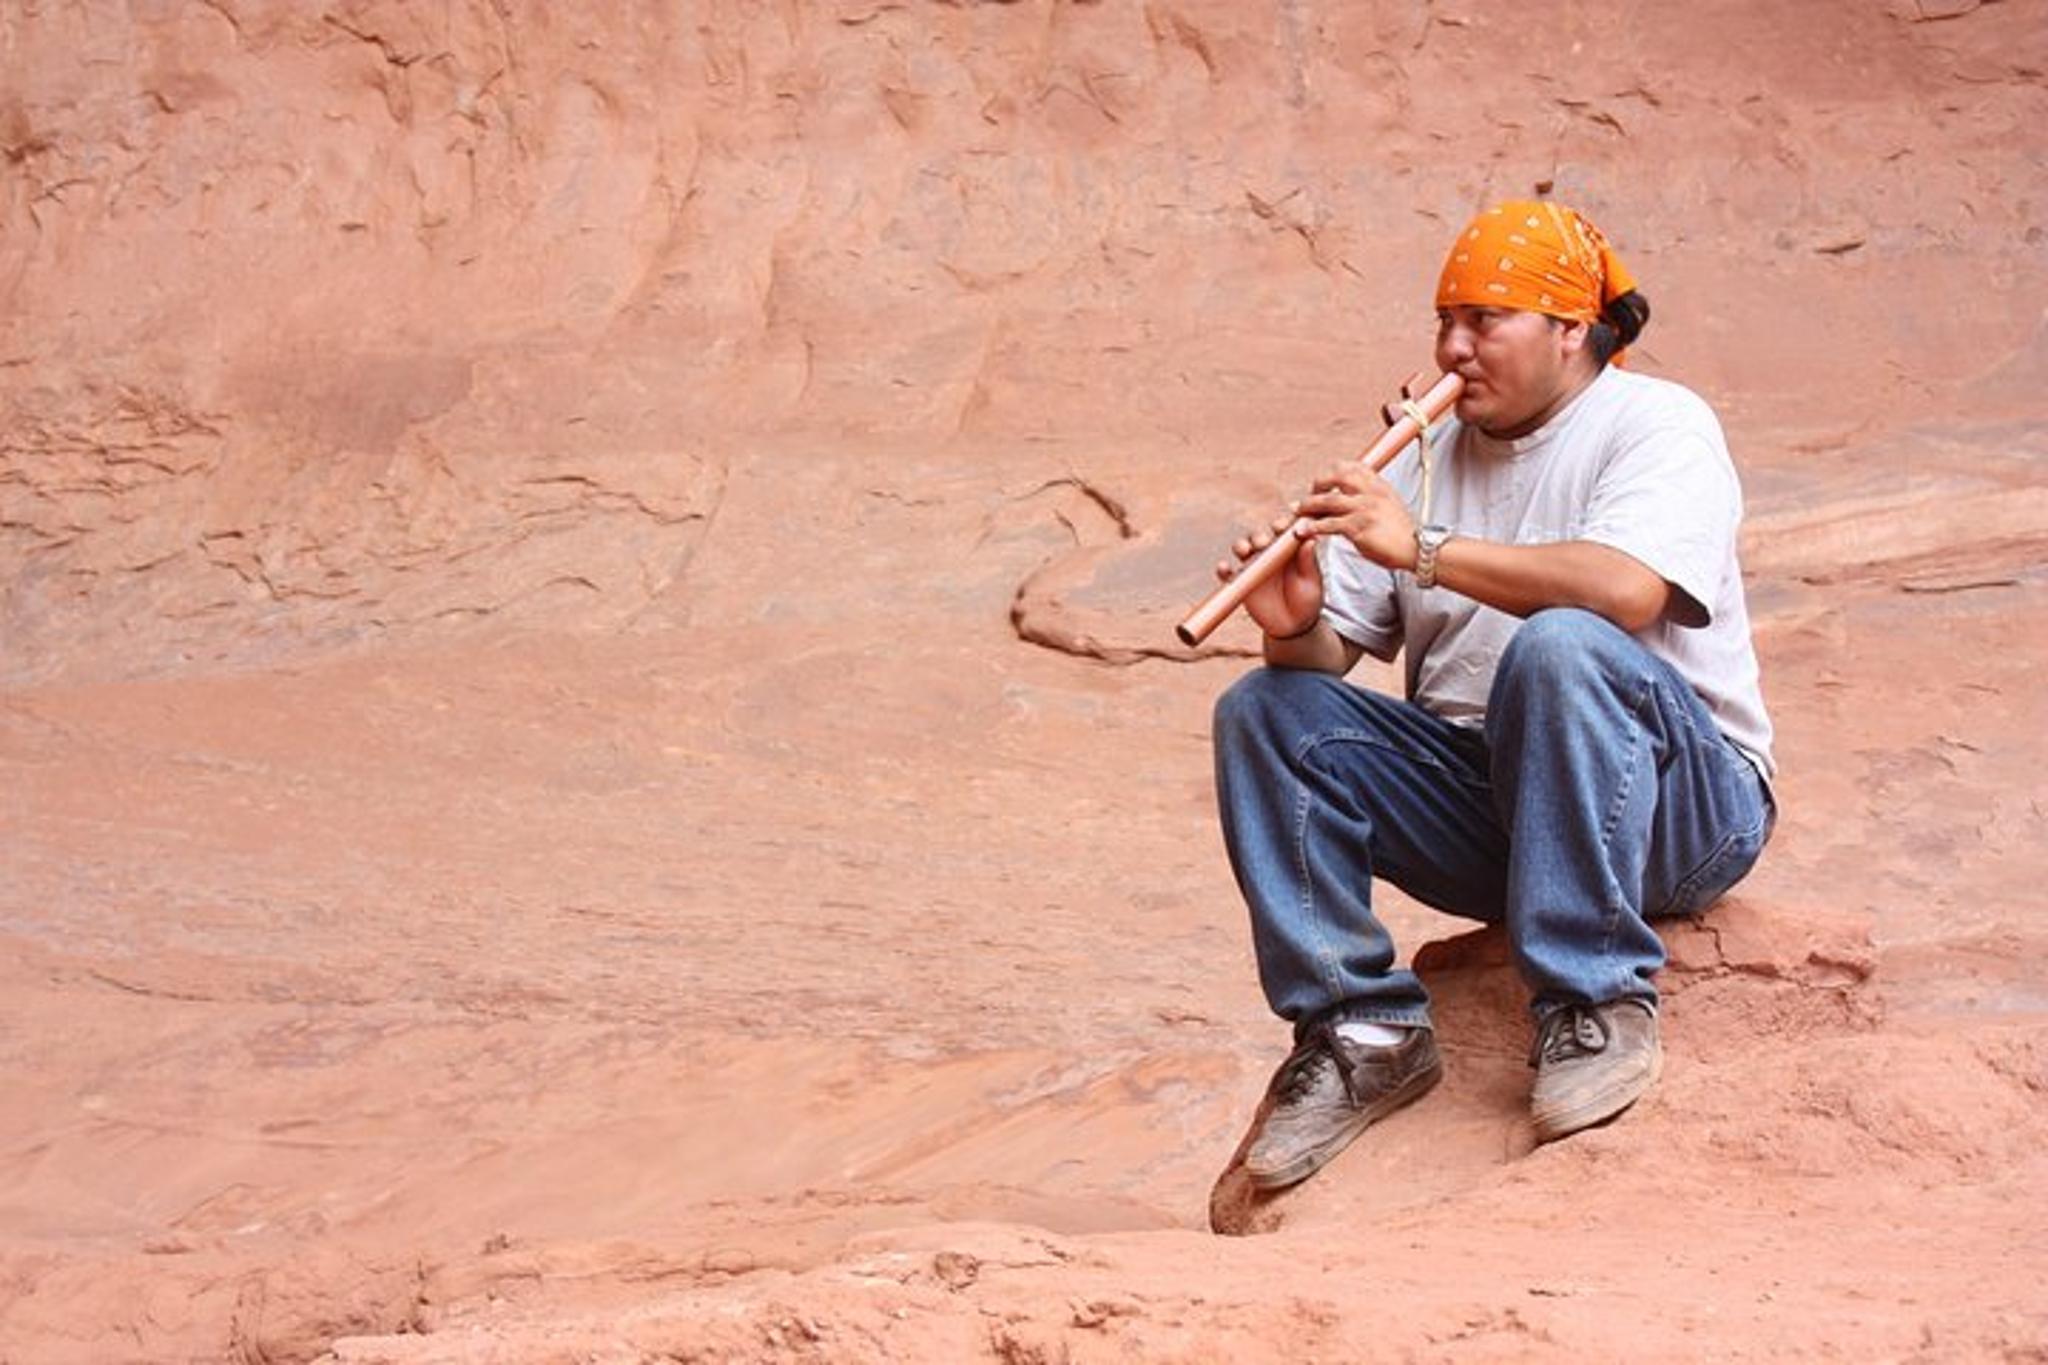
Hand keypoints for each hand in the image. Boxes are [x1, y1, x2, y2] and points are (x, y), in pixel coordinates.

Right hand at [1216, 512, 1323, 639]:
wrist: (1294, 626)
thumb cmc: (1307, 601)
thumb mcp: (1311, 582)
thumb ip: (1308, 562)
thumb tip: (1310, 539)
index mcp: (1288, 548)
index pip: (1282, 530)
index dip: (1280, 524)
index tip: (1282, 527)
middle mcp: (1269, 553)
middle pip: (1258, 535)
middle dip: (1258, 535)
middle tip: (1263, 543)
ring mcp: (1253, 566)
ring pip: (1241, 548)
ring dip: (1240, 545)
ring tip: (1244, 551)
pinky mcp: (1241, 582)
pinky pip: (1228, 573)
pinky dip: (1222, 569)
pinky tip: (1224, 569)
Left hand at [1294, 464, 1416, 570]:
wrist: (1418, 548)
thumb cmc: (1402, 532)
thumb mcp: (1389, 505)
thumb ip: (1371, 497)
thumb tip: (1352, 496)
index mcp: (1379, 485)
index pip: (1353, 466)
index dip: (1333, 471)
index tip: (1323, 482)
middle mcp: (1371, 492)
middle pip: (1337, 476)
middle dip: (1318, 483)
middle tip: (1308, 494)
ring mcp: (1365, 509)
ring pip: (1328, 501)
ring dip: (1308, 506)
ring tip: (1297, 511)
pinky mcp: (1359, 527)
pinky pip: (1329, 524)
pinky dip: (1313, 527)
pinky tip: (1304, 531)